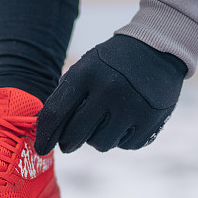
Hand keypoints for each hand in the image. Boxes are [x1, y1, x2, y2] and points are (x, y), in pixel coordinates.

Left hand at [35, 34, 186, 154]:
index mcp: (86, 74)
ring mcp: (132, 107)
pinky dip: (121, 138)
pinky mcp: (150, 121)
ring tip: (105, 121)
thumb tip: (45, 131)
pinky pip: (125, 146)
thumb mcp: (86, 68)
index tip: (40, 148)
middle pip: (76, 135)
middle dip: (68, 142)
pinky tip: (126, 121)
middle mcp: (109, 90)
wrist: (157, 49)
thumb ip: (65, 96)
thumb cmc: (112, 64)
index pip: (55, 113)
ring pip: (100, 144)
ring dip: (98, 139)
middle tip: (69, 142)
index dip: (45, 136)